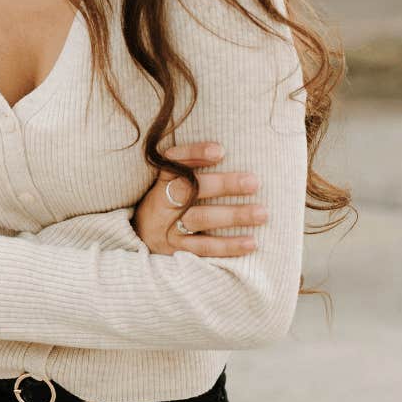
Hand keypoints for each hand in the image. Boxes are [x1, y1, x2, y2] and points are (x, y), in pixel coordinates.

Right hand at [132, 142, 265, 256]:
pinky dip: (228, 246)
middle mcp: (160, 205)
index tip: (220, 151)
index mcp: (159, 183)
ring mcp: (168, 229)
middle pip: (189, 191)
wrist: (139, 241)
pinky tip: (251, 242)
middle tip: (253, 182)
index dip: (194, 154)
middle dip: (223, 185)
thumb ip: (188, 169)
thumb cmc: (163, 205)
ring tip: (262, 213)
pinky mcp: (177, 251)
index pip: (172, 163)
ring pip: (200, 219)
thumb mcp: (166, 184)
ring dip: (233, 216)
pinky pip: (204, 248)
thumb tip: (225, 150)